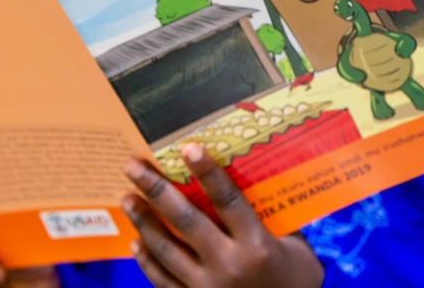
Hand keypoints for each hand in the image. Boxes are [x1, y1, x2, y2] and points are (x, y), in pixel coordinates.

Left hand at [122, 142, 323, 287]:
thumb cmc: (296, 280)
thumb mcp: (295, 247)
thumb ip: (272, 216)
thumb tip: (248, 177)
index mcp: (257, 246)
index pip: (228, 201)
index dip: (208, 173)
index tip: (188, 148)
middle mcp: (229, 266)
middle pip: (186, 222)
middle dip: (157, 191)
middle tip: (133, 166)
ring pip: (166, 250)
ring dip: (144, 221)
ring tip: (128, 197)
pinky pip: (163, 280)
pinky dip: (147, 260)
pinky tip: (136, 241)